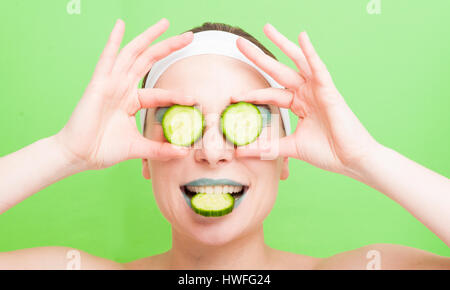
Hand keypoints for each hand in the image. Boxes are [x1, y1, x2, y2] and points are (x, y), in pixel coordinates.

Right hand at [54, 18, 193, 169]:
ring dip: (149, 37)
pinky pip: (107, 59)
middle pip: (149, 61)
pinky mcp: (98, 85)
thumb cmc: (103, 149)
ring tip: (165, 24)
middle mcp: (122, 88)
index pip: (159, 93)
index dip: (177, 94)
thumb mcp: (139, 148)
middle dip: (168, 47)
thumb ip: (160, 149)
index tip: (195, 98)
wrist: (79, 156)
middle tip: (189, 36)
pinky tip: (120, 25)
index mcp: (131, 101)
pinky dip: (113, 41)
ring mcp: (111, 84)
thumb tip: (183, 152)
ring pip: (133, 54)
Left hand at [232, 24, 379, 175]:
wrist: (351, 160)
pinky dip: (310, 53)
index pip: (270, 93)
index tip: (233, 96)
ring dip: (283, 45)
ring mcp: (317, 90)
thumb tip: (240, 152)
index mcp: (298, 104)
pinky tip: (302, 37)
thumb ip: (266, 147)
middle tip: (240, 43)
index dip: (252, 94)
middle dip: (260, 57)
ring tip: (267, 29)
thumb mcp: (290, 148)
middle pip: (278, 70)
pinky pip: (318, 68)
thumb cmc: (327, 152)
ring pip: (297, 62)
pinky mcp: (329, 91)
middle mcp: (306, 93)